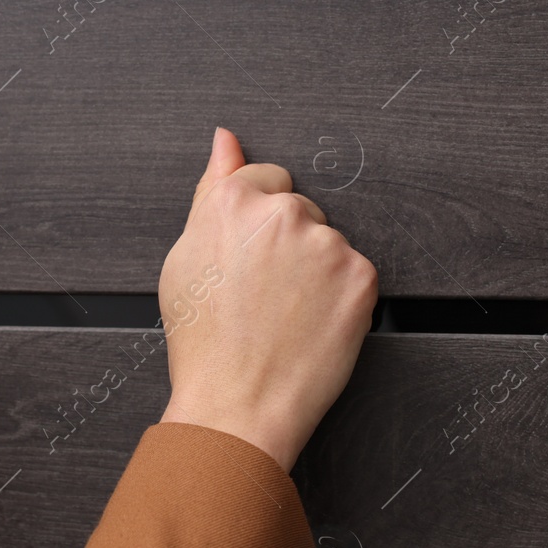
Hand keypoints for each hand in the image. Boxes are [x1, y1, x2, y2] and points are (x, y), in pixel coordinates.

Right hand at [158, 127, 378, 471]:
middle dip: (287, 244)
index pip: (267, 180)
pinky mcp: (362, 278)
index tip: (250, 260)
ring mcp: (327, 244)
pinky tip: (310, 326)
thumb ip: (211, 189)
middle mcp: (284, 213)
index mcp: (234, 201)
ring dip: (315, 272)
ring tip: (283, 317)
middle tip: (262, 297)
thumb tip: (225, 140)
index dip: (256, 225)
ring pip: (328, 244)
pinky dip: (339, 299)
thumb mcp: (185, 258)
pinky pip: (355, 275)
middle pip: (300, 210)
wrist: (237, 406)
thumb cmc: (204, 343)